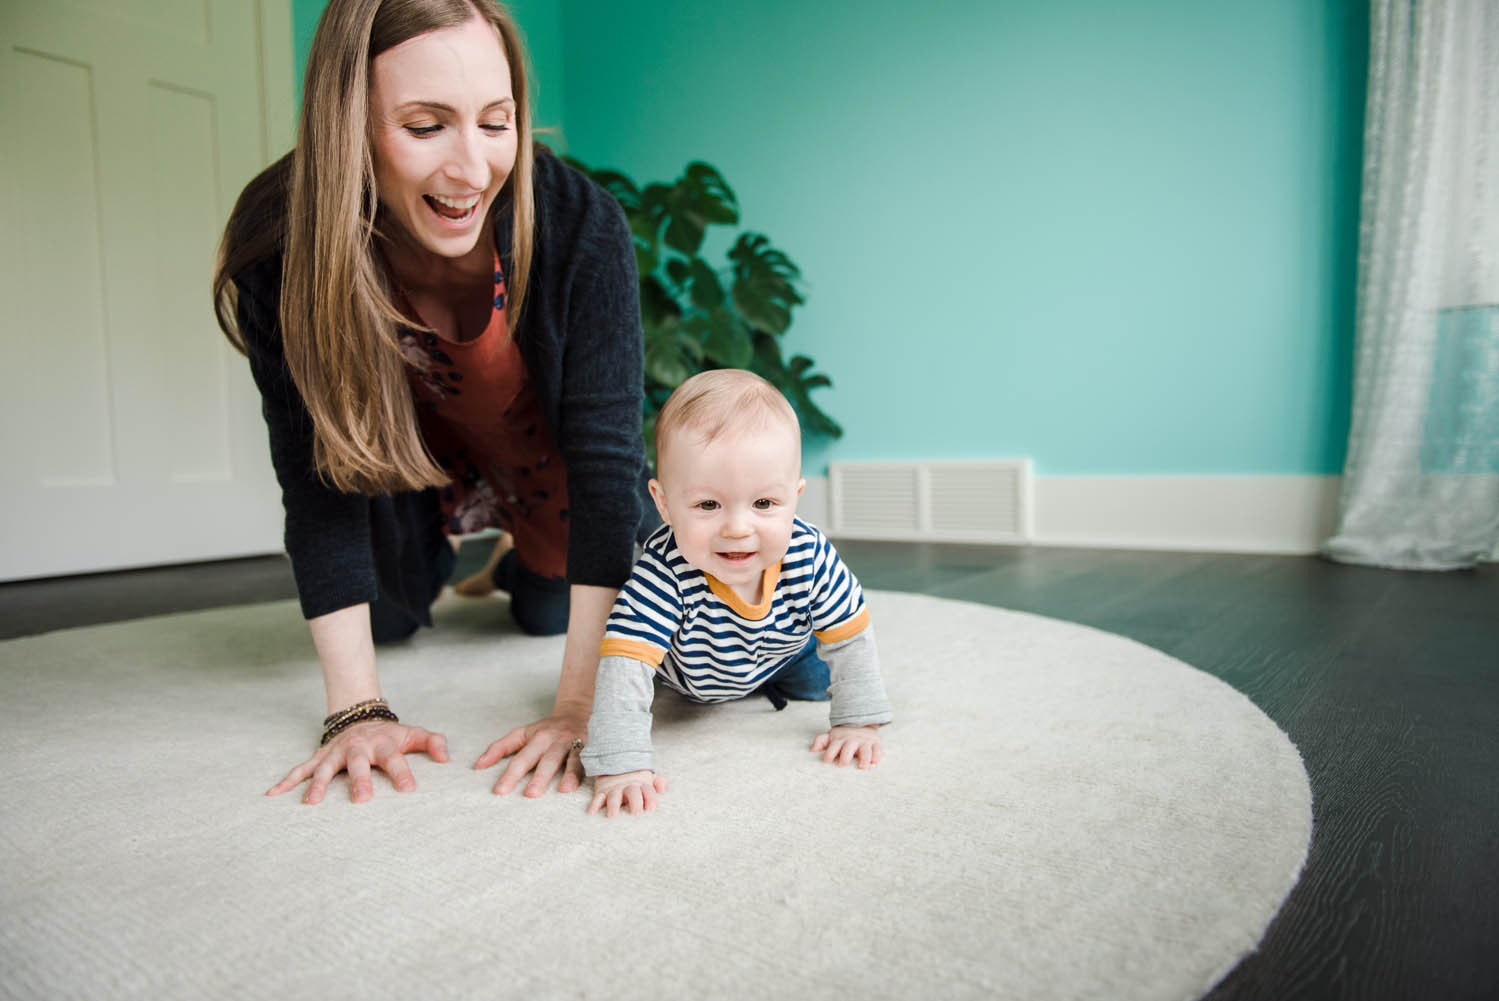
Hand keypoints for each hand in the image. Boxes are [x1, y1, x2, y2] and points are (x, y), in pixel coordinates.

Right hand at [267, 719, 449, 803]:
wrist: (360, 717)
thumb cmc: (390, 735)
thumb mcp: (413, 734)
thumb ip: (432, 742)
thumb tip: (446, 757)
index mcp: (383, 744)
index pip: (395, 760)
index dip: (402, 773)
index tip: (409, 790)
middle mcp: (357, 748)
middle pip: (358, 764)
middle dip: (359, 780)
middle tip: (361, 799)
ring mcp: (336, 753)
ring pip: (325, 768)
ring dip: (318, 785)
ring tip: (312, 803)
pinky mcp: (320, 757)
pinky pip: (301, 769)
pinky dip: (287, 781)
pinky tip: (273, 794)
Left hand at [474, 707, 588, 795]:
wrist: (579, 711)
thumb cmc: (547, 729)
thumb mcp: (522, 734)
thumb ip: (500, 748)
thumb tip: (477, 766)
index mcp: (536, 737)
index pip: (521, 757)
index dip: (510, 774)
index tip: (500, 791)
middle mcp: (556, 740)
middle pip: (546, 759)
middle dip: (539, 776)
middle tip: (530, 794)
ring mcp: (576, 743)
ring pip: (572, 759)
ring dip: (568, 774)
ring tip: (563, 789)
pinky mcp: (593, 747)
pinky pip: (592, 760)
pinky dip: (592, 769)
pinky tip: (592, 781)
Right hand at [588, 770, 668, 817]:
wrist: (616, 764)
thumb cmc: (637, 781)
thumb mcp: (649, 779)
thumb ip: (659, 782)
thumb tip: (664, 787)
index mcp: (642, 785)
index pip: (648, 790)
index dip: (650, 798)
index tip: (651, 808)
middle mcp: (628, 787)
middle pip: (633, 793)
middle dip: (635, 802)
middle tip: (636, 812)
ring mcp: (615, 790)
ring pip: (614, 797)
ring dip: (613, 805)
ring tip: (613, 816)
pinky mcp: (602, 792)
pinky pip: (597, 798)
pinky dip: (594, 804)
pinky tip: (592, 812)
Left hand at [812, 725, 883, 768]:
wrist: (861, 722)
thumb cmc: (843, 736)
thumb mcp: (831, 736)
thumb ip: (820, 741)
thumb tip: (812, 750)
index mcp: (840, 740)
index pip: (833, 747)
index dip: (829, 753)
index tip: (827, 761)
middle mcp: (852, 741)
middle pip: (849, 748)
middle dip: (845, 756)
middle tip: (843, 764)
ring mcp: (864, 742)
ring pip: (865, 750)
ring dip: (864, 758)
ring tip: (862, 767)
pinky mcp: (875, 743)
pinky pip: (878, 749)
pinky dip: (877, 755)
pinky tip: (875, 761)